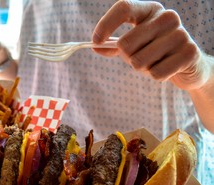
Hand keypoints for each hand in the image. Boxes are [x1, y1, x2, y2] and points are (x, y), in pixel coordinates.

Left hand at [92, 0, 206, 90]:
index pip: (124, 7)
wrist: (188, 64)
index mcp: (150, 10)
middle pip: (126, 43)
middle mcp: (167, 17)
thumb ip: (113, 46)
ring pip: (139, 62)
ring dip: (142, 68)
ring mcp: (180, 34)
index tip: (96, 41)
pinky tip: (166, 69)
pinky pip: (155, 73)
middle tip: (139, 58)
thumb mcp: (133, 45)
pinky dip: (156, 76)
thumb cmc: (154, 52)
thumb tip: (95, 45)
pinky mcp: (189, 53)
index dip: (106, 24)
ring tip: (155, 62)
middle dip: (127, 58)